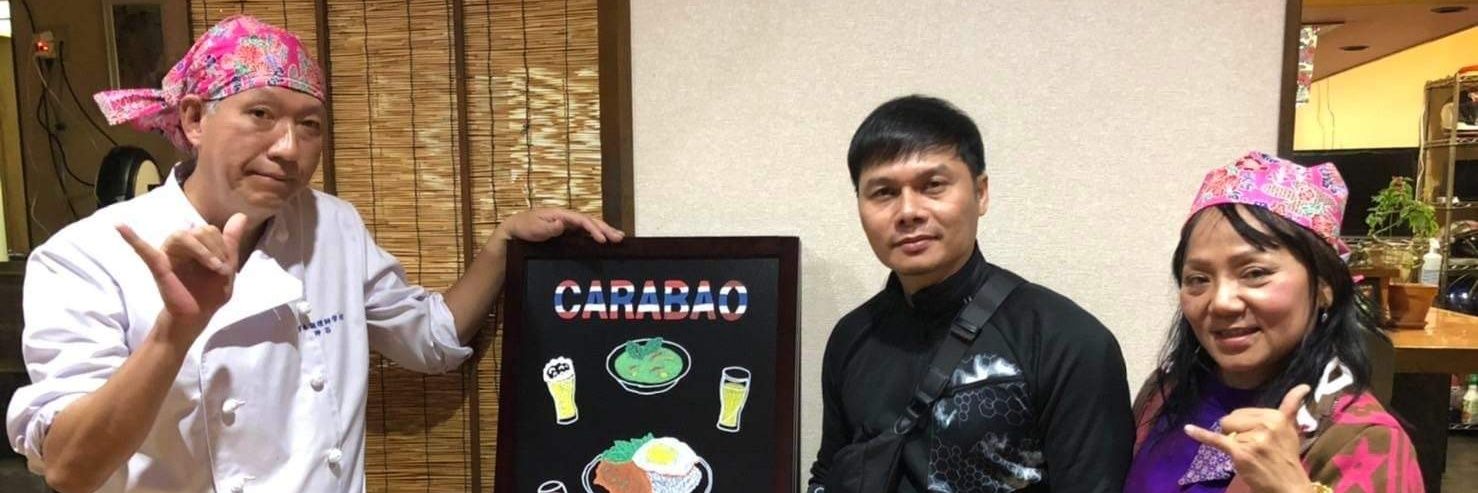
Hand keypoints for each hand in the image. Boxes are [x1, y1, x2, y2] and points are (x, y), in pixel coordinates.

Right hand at [117, 213, 247, 342]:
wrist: (198, 316)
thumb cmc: (211, 292)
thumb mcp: (228, 267)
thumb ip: (232, 241)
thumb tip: (240, 215)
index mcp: (197, 244)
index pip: (210, 230)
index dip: (223, 245)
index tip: (227, 268)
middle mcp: (181, 245)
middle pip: (200, 230)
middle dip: (216, 249)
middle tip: (220, 270)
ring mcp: (168, 253)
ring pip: (183, 236)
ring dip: (203, 250)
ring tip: (213, 267)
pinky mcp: (158, 265)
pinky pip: (142, 249)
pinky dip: (131, 237)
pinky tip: (120, 226)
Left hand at [493, 208, 624, 243]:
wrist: (515, 230)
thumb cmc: (524, 227)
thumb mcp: (533, 227)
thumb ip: (548, 227)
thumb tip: (562, 224)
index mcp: (561, 214)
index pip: (582, 220)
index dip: (593, 229)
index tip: (602, 239)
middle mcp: (567, 217)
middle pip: (590, 221)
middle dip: (605, 228)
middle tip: (620, 237)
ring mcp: (568, 223)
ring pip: (590, 225)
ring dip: (604, 230)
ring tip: (619, 237)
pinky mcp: (567, 230)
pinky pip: (585, 231)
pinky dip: (596, 234)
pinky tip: (604, 239)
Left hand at [1185, 384, 1312, 492]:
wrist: (1289, 487)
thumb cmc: (1287, 458)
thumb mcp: (1291, 429)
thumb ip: (1292, 406)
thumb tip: (1304, 386)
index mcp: (1277, 416)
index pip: (1244, 412)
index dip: (1245, 425)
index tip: (1261, 438)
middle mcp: (1266, 425)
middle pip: (1231, 418)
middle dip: (1236, 432)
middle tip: (1255, 448)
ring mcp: (1253, 439)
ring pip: (1226, 432)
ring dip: (1234, 445)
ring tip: (1252, 456)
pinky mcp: (1241, 452)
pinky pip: (1216, 440)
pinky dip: (1201, 434)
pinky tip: (1188, 429)